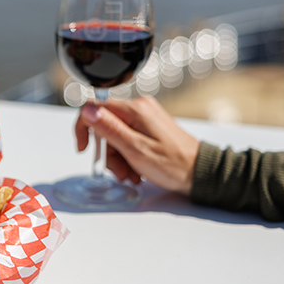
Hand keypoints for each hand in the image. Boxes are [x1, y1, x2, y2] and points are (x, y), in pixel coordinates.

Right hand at [74, 96, 198, 194]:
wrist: (200, 172)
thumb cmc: (173, 164)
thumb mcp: (136, 149)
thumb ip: (109, 128)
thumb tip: (87, 110)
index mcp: (135, 109)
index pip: (94, 107)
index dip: (84, 128)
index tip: (84, 148)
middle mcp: (139, 108)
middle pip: (105, 125)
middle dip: (107, 152)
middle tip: (119, 172)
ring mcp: (145, 117)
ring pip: (115, 134)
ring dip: (118, 158)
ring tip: (130, 175)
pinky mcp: (149, 126)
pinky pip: (127, 137)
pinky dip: (127, 155)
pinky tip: (136, 170)